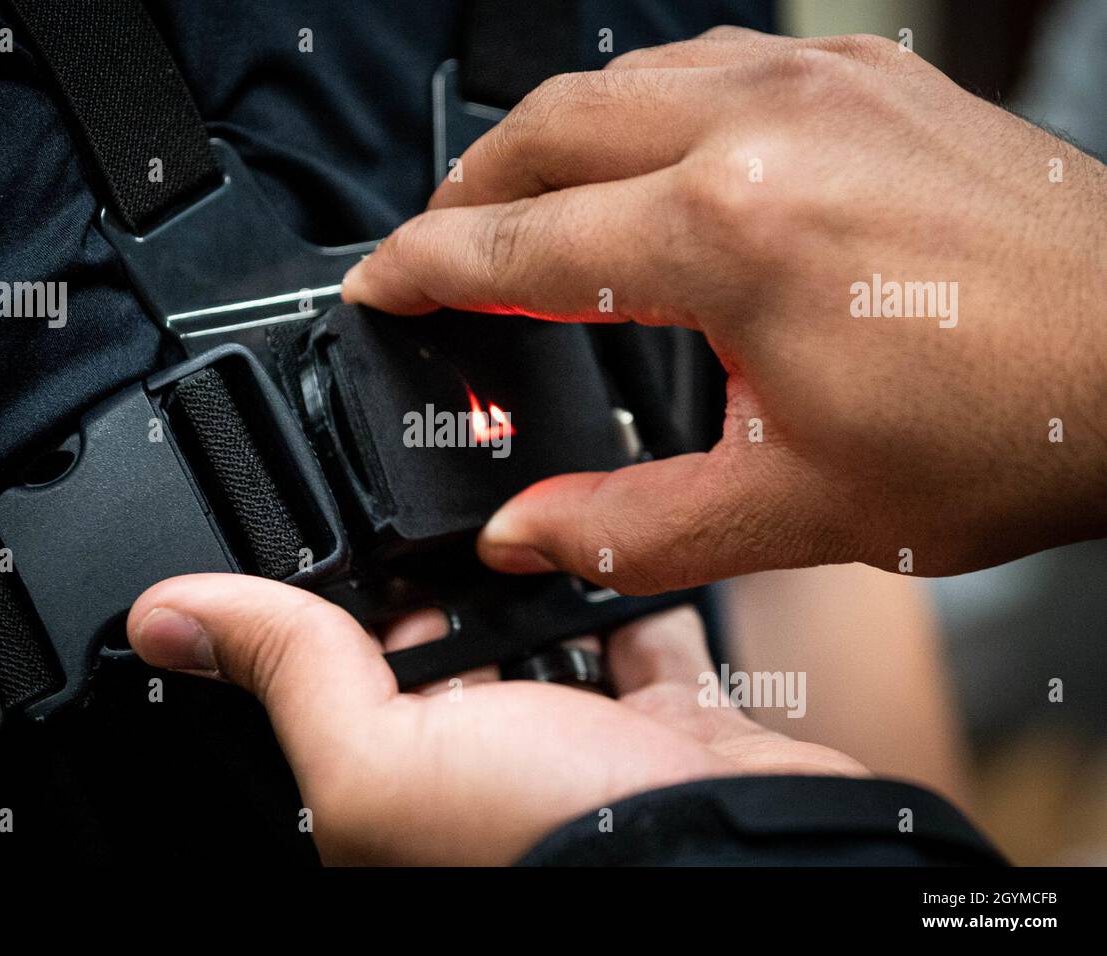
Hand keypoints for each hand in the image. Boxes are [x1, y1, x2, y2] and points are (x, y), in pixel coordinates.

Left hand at [127, 573, 864, 864]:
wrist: (746, 862)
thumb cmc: (565, 847)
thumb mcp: (383, 758)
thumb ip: (290, 675)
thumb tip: (170, 616)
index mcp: (405, 792)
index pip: (347, 677)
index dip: (342, 606)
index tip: (348, 538)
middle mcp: (490, 779)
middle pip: (452, 650)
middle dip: (451, 587)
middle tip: (448, 525)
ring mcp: (584, 755)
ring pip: (547, 637)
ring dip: (540, 582)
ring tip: (528, 526)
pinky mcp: (667, 730)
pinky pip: (643, 638)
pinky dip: (632, 595)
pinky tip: (615, 551)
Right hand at [342, 27, 1106, 592]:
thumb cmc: (1010, 427)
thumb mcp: (797, 509)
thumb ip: (632, 527)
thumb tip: (528, 536)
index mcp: (728, 235)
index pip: (514, 247)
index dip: (422, 272)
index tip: (378, 290)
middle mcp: (758, 128)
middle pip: (539, 132)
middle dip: (461, 195)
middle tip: (431, 254)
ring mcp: (812, 84)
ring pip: (612, 78)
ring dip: (540, 142)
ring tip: (516, 208)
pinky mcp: (857, 73)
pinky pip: (699, 61)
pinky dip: (631, 108)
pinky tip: (634, 155)